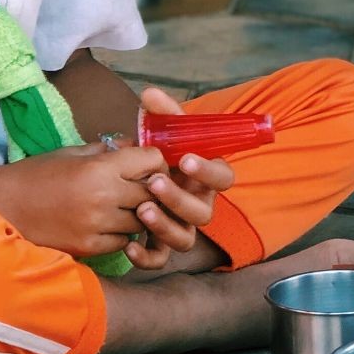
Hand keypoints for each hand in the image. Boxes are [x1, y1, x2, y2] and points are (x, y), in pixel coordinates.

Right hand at [1, 143, 162, 258]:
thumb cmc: (35, 175)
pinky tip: (108, 225)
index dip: (155, 161)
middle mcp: (103, 196)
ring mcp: (97, 224)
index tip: (148, 165)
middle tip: (143, 187)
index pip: (152, 160)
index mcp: (100, 167)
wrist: (1, 207)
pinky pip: (123, 242)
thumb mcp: (71, 153)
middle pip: (153, 193)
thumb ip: (107, 150)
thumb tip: (136, 145)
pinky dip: (121, 234)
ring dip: (139, 214)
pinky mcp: (88, 248)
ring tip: (125, 207)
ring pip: (142, 220)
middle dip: (153, 189)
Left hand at [124, 87, 240, 268]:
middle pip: (203, 212)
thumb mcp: (162, 132)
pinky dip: (147, 257)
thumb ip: (161, 114)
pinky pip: (160, 259)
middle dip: (180, 199)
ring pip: (185, 238)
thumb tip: (149, 94)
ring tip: (142, 210)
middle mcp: (198, 205)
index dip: (208, 170)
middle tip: (155, 183)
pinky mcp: (160, 245)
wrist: (130, 177)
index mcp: (206, 177)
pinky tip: (129, 246)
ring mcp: (181, 227)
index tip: (185, 158)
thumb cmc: (157, 153)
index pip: (224, 177)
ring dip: (165, 226)